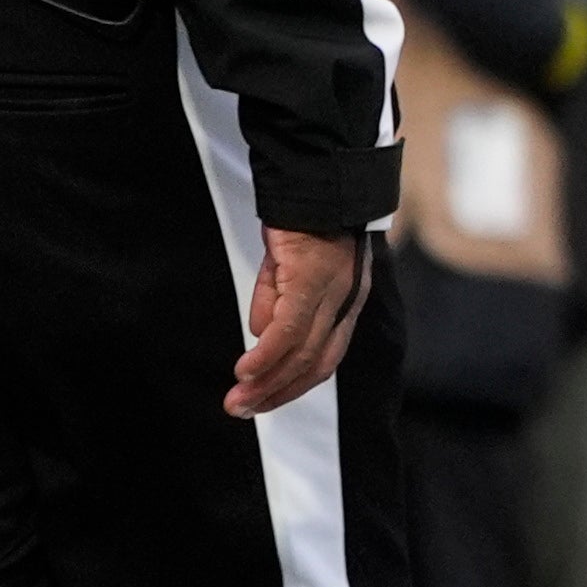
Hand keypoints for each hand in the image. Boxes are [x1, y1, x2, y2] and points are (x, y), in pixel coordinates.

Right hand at [229, 228, 368, 415]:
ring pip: (303, 351)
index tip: (265, 401)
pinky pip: (289, 326)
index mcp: (346, 301)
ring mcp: (333, 290)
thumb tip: (259, 335)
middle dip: (279, 393)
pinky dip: (267, 354)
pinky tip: (245, 371)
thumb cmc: (301, 220)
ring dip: (268, 381)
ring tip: (239, 400)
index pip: (326, 356)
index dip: (295, 383)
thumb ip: (275, 301)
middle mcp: (347, 301)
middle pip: (317, 362)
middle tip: (244, 410)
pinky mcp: (311, 276)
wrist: (314, 176)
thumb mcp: (286, 268)